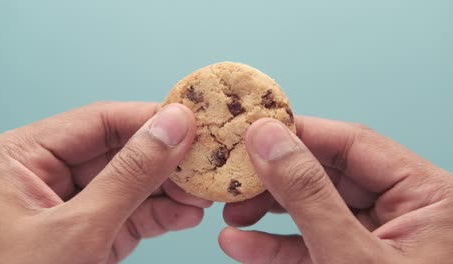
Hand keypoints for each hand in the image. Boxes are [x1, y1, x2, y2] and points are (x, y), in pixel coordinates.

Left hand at [0, 102, 210, 262]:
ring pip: (131, 183)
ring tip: (204, 193)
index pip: (99, 120)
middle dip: (166, 160)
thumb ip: (130, 174)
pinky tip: (187, 214)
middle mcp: (46, 175)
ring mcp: (71, 206)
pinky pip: (130, 213)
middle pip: (120, 151)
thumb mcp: (77, 229)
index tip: (193, 123)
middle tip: (206, 163)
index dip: (150, 119)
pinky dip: (161, 214)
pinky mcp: (89, 233)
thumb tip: (173, 126)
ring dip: (170, 189)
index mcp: (23, 157)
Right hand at [220, 117, 452, 263]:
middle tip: (236, 177)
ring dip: (269, 214)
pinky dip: (276, 246)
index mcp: (428, 196)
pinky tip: (240, 244)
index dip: (300, 133)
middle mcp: (407, 211)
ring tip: (230, 212)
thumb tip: (268, 138)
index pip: (353, 144)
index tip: (253, 131)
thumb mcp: (350, 259)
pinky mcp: (356, 263)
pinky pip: (313, 244)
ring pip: (316, 209)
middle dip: (277, 180)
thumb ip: (308, 194)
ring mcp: (380, 239)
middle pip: (329, 175)